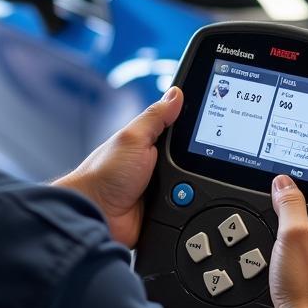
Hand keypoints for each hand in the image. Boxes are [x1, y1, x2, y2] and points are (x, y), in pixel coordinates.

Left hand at [56, 87, 183, 247]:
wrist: (95, 214)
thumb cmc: (103, 174)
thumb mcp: (133, 138)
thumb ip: (155, 117)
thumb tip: (176, 93)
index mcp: (147, 142)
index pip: (180, 131)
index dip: (194, 131)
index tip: (212, 131)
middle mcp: (154, 165)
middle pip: (190, 160)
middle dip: (192, 165)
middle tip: (184, 167)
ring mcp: (159, 189)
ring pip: (192, 185)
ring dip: (189, 189)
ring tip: (179, 189)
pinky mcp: (162, 211)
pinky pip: (185, 208)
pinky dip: (187, 207)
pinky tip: (182, 205)